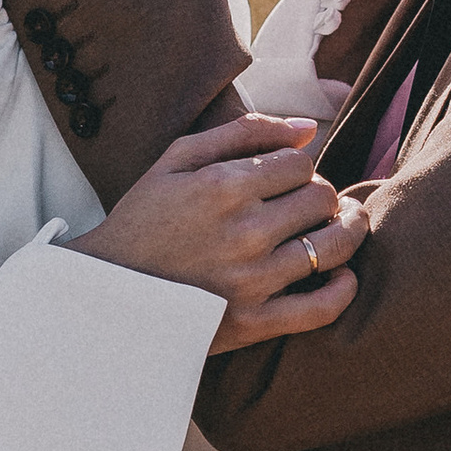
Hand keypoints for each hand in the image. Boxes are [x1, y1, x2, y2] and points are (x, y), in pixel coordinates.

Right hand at [74, 114, 365, 349]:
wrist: (103, 294)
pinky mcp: (253, 322)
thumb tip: (309, 128)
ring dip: (347, 231)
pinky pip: (322, 308)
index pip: (301, 163)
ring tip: (341, 225)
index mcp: (223, 186)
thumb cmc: (142, 220)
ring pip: (333, 245)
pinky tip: (341, 274)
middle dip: (321, 195)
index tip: (288, 179)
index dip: (301, 167)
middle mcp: (243, 231)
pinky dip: (344, 288)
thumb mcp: (177, 160)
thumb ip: (243, 132)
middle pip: (321, 198)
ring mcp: (251, 280)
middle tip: (309, 204)